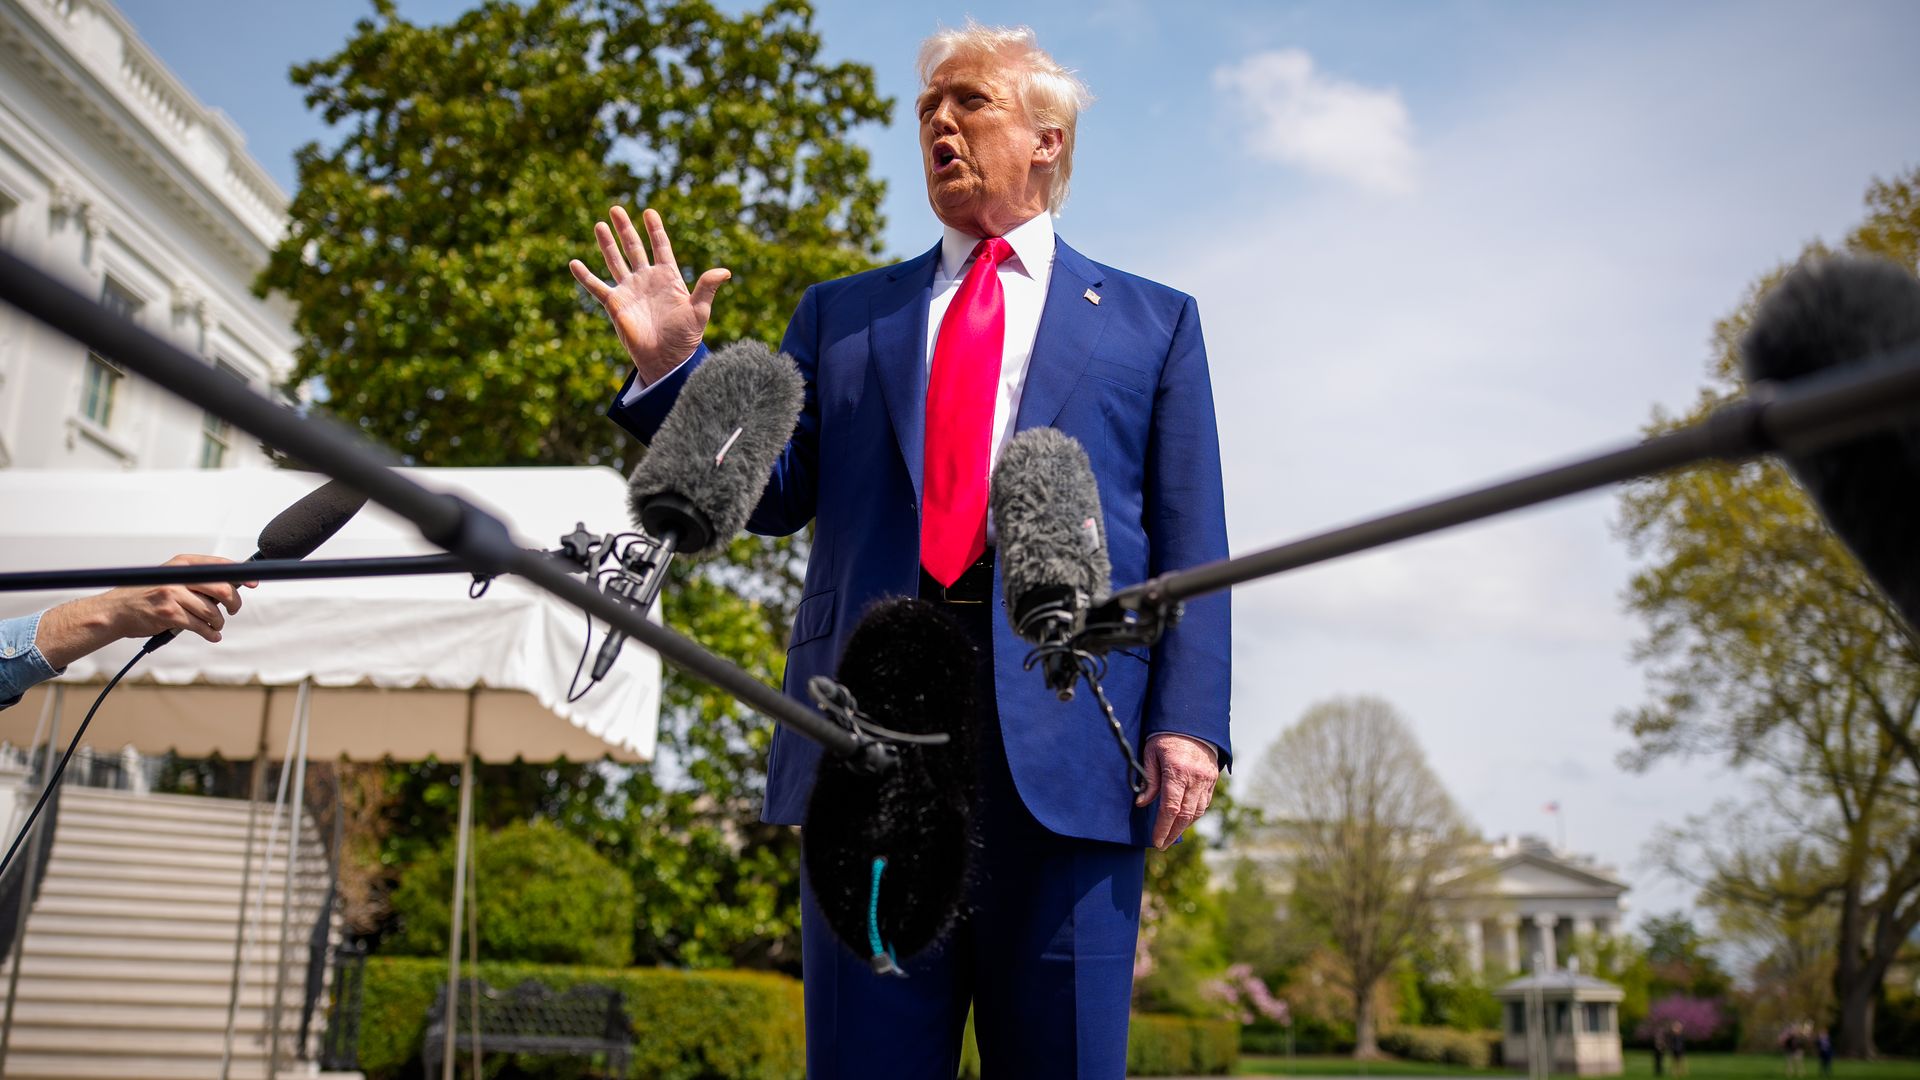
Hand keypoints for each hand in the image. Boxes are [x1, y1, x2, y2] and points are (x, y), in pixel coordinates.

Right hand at [36, 554, 257, 667]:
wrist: (116, 611)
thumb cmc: (148, 595)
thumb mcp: (172, 577)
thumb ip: (198, 578)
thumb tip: (234, 583)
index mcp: (182, 563)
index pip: (219, 565)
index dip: (240, 574)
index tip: (254, 583)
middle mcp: (178, 576)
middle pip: (222, 589)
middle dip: (233, 603)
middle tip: (232, 610)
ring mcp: (173, 595)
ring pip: (212, 611)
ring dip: (218, 622)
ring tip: (214, 626)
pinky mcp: (169, 615)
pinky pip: (201, 626)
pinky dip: (211, 634)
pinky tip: (212, 635)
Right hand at [569, 206, 730, 384]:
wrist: (666, 359)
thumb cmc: (685, 337)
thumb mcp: (699, 311)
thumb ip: (707, 288)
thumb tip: (725, 271)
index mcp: (668, 277)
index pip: (660, 246)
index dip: (655, 229)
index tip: (649, 212)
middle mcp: (647, 280)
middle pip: (634, 247)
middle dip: (625, 228)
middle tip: (616, 209)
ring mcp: (629, 290)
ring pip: (615, 261)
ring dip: (607, 244)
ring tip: (600, 224)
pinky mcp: (615, 304)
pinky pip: (597, 287)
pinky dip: (585, 276)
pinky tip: (573, 263)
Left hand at [1134, 733, 1219, 849]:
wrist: (1193, 720)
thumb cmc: (1166, 736)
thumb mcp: (1150, 753)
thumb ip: (1149, 779)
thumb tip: (1142, 803)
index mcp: (1177, 771)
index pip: (1170, 808)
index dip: (1163, 828)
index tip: (1156, 841)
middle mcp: (1195, 778)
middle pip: (1185, 815)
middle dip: (1173, 833)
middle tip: (1162, 844)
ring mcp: (1206, 780)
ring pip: (1197, 812)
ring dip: (1184, 826)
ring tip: (1171, 834)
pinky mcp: (1213, 779)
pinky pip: (1204, 803)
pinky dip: (1194, 815)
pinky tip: (1184, 819)